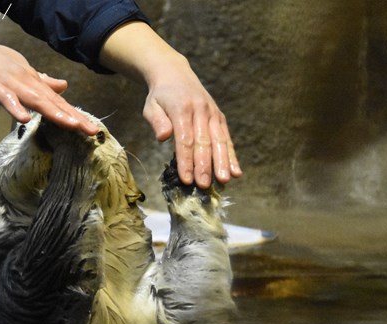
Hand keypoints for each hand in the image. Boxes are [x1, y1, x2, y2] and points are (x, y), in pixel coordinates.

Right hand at [0, 20, 98, 134]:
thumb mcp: (19, 70)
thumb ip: (40, 81)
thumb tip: (63, 86)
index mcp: (32, 80)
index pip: (57, 101)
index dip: (75, 114)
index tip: (92, 129)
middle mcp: (26, 81)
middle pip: (53, 102)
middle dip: (73, 117)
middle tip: (92, 131)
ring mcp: (9, 82)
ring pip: (35, 99)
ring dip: (53, 112)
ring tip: (71, 125)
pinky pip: (6, 98)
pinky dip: (15, 108)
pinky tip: (25, 119)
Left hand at [143, 55, 241, 186]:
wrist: (176, 74)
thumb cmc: (160, 96)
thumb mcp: (151, 106)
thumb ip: (156, 120)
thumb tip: (163, 137)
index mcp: (182, 109)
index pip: (185, 139)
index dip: (186, 161)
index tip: (187, 179)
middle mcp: (201, 111)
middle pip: (204, 142)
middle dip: (204, 165)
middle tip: (205, 185)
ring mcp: (212, 114)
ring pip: (219, 141)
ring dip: (222, 162)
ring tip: (224, 181)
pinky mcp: (219, 117)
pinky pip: (227, 138)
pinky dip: (231, 155)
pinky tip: (236, 172)